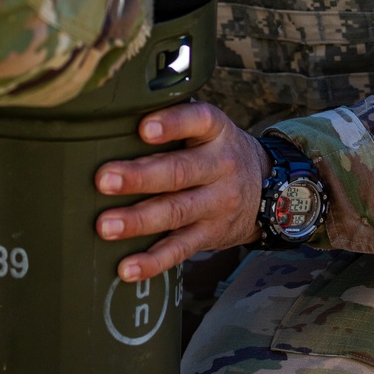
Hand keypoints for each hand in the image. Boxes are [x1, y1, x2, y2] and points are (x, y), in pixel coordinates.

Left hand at [95, 101, 266, 280]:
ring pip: (177, 212)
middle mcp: (221, 166)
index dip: (172, 123)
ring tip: (105, 226)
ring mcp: (218, 203)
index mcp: (216, 131)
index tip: (143, 127)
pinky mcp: (211, 234)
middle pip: (179, 171)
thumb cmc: (215, 150)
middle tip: (103, 179)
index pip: (198, 120)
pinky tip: (127, 268)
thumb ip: (174, 116)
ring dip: (139, 220)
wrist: (270, 189)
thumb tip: (116, 106)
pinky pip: (181, 249)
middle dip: (140, 176)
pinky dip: (153, 261)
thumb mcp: (208, 127)